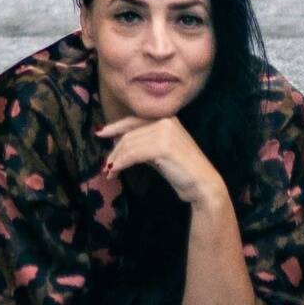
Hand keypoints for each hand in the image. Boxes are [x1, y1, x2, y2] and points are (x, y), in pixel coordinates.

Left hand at [96, 111, 222, 208]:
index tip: (100, 133)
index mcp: (167, 118)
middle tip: (106, 166)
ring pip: (129, 144)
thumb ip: (144, 143)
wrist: (203, 185)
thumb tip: (119, 144)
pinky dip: (120, 164)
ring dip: (115, 160)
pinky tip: (115, 172)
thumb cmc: (182, 171)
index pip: (133, 120)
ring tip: (109, 172)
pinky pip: (133, 154)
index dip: (115, 127)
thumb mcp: (161, 152)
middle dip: (114, 150)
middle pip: (129, 133)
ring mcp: (165, 132)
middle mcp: (165, 121)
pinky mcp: (162, 147)